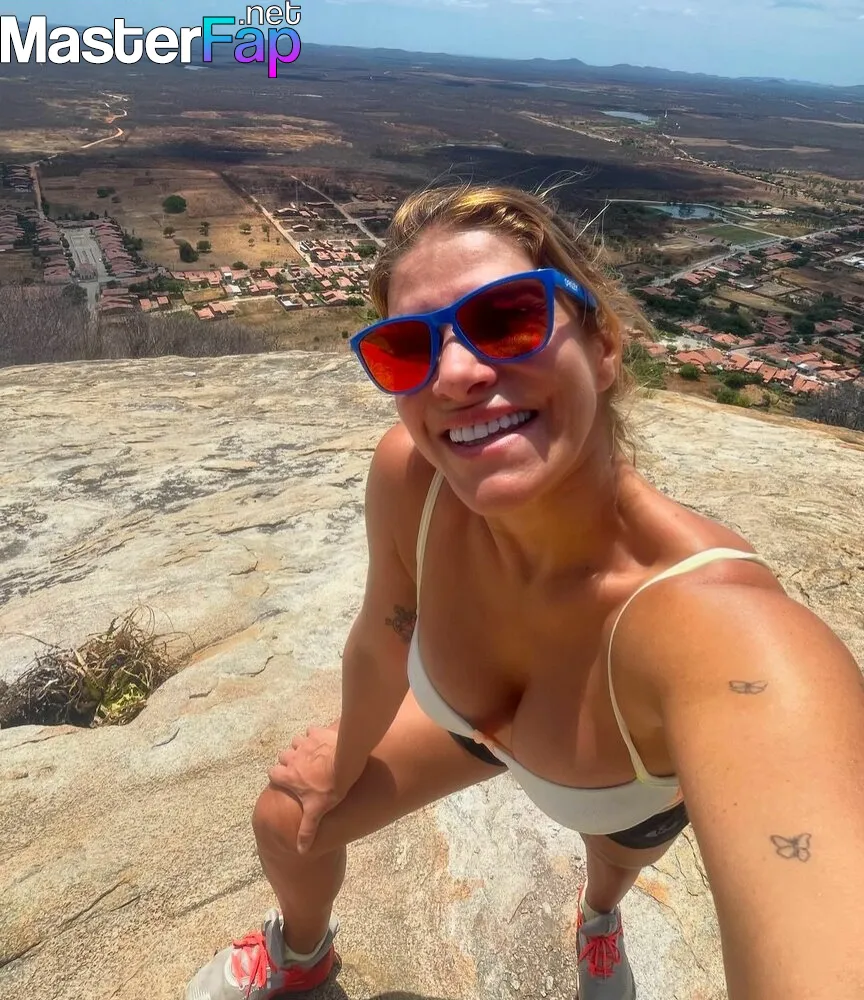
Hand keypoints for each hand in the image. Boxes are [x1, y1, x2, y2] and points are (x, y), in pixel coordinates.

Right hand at [268, 724, 346, 854]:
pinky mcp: (317, 732)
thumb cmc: (331, 787)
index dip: (278, 776)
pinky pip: (311, 731)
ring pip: (295, 741)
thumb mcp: (318, 811)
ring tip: (311, 754)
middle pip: (282, 756)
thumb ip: (307, 830)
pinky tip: (323, 742)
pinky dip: (314, 735)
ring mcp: (304, 743)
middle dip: (288, 760)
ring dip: (300, 747)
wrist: (347, 762)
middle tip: (301, 769)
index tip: (286, 781)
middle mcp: (292, 757)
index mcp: (289, 775)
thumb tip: (301, 850)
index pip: (272, 773)